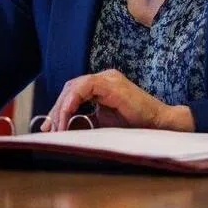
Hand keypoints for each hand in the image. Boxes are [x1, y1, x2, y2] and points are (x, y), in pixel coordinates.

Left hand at [40, 68, 193, 133]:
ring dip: (62, 107)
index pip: (73, 91)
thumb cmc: (136, 126)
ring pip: (75, 86)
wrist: (159, 125)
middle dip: (57, 108)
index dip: (58, 107)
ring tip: (58, 127)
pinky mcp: (113, 84)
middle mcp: (105, 78)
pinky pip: (86, 87)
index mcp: (103, 86)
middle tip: (49, 128)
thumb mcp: (104, 124)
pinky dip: (73, 100)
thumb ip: (85, 122)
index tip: (48, 126)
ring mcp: (109, 79)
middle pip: (71, 87)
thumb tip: (61, 129)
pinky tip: (67, 115)